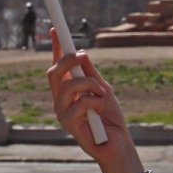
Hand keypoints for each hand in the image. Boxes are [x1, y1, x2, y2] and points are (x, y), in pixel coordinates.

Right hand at [47, 28, 141, 172]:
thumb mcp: (103, 90)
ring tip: (102, 92)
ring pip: (66, 85)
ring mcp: (62, 111)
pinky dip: (94, 100)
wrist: (118, 143)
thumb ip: (91, 74)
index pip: (58, 64)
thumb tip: (82, 52)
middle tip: (83, 55)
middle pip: (54, 72)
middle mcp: (61, 99)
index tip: (56, 29)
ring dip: (88, 83)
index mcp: (68, 89)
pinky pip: (79, 101)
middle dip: (68, 59)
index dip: (57, 47)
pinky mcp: (67, 123)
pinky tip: (100, 108)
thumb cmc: (110, 118)